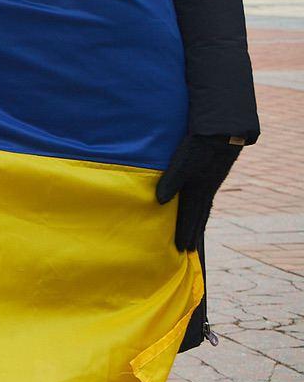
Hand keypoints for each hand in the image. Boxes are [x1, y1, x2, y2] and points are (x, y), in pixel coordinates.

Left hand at [156, 134, 243, 250]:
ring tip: (195, 234)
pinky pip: (206, 197)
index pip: (190, 216)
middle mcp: (206, 190)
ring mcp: (210, 183)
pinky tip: (200, 207)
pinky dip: (202, 207)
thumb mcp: (182, 162)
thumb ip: (171, 181)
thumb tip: (160, 202)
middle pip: (198, 216)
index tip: (182, 249)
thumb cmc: (199, 146)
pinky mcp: (212, 175)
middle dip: (192, 231)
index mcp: (198, 190)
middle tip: (189, 249)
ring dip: (198, 221)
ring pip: (204, 207)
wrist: (222, 132)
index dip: (185, 232)